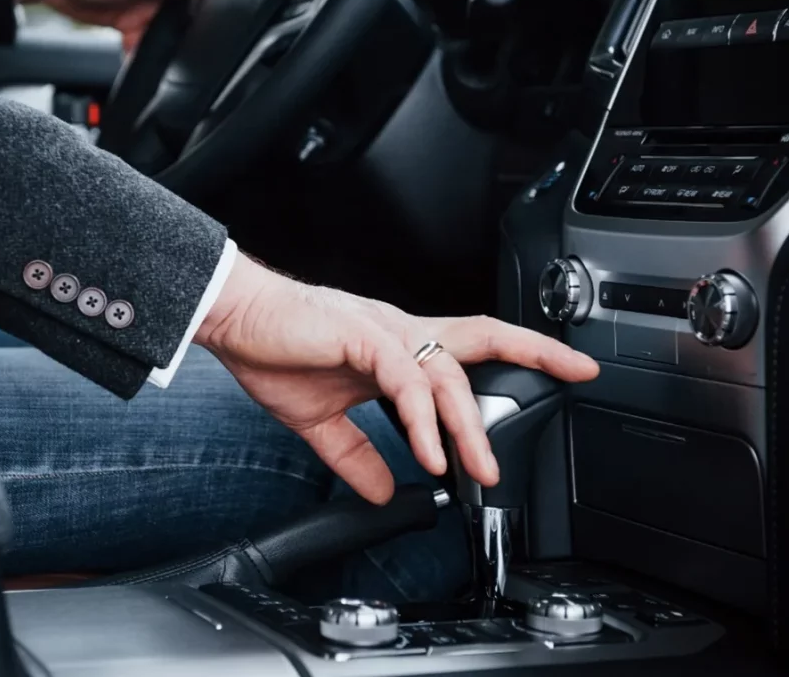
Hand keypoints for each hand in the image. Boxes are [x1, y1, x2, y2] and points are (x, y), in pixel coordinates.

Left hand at [13, 0, 212, 50]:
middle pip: (190, 17)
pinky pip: (146, 45)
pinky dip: (142, 55)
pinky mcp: (132, 22)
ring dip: (162, 48)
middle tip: (174, 46)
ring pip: (168, 36)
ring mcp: (148, 5)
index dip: (211, 7)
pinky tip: (135, 57)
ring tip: (154, 55)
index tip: (206, 27)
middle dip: (184, 34)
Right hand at [196, 255, 599, 504]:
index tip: (563, 369)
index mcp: (396, 346)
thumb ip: (356, 454)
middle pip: (483, 338)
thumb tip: (385, 491)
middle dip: (535, 355)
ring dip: (468, 426)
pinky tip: (428, 455)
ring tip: (480, 470)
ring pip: (447, 374)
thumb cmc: (273, 352)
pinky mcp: (360, 338)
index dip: (520, 353)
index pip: (472, 345)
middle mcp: (400, 332)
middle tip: (577, 380)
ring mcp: (383, 332)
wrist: (234, 320)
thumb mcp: (321, 420)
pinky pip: (404, 383)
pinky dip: (422, 421)